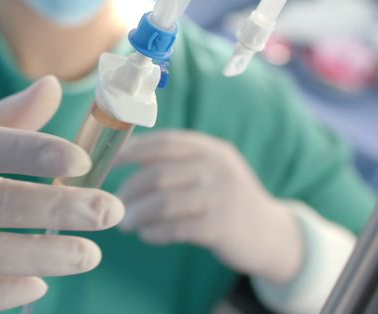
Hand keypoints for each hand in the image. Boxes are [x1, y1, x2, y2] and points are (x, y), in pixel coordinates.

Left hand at [115, 130, 303, 283]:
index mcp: (210, 149)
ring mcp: (221, 197)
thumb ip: (177, 161)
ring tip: (125, 223)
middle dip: (129, 190)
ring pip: (164, 203)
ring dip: (137, 214)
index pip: (163, 142)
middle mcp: (217, 168)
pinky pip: (176, 228)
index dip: (130, 151)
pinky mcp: (222, 227)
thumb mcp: (211, 170)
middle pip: (158, 174)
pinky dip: (155, 232)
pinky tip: (147, 235)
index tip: (106, 163)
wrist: (271, 234)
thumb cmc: (225, 199)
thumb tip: (122, 154)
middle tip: (113, 204)